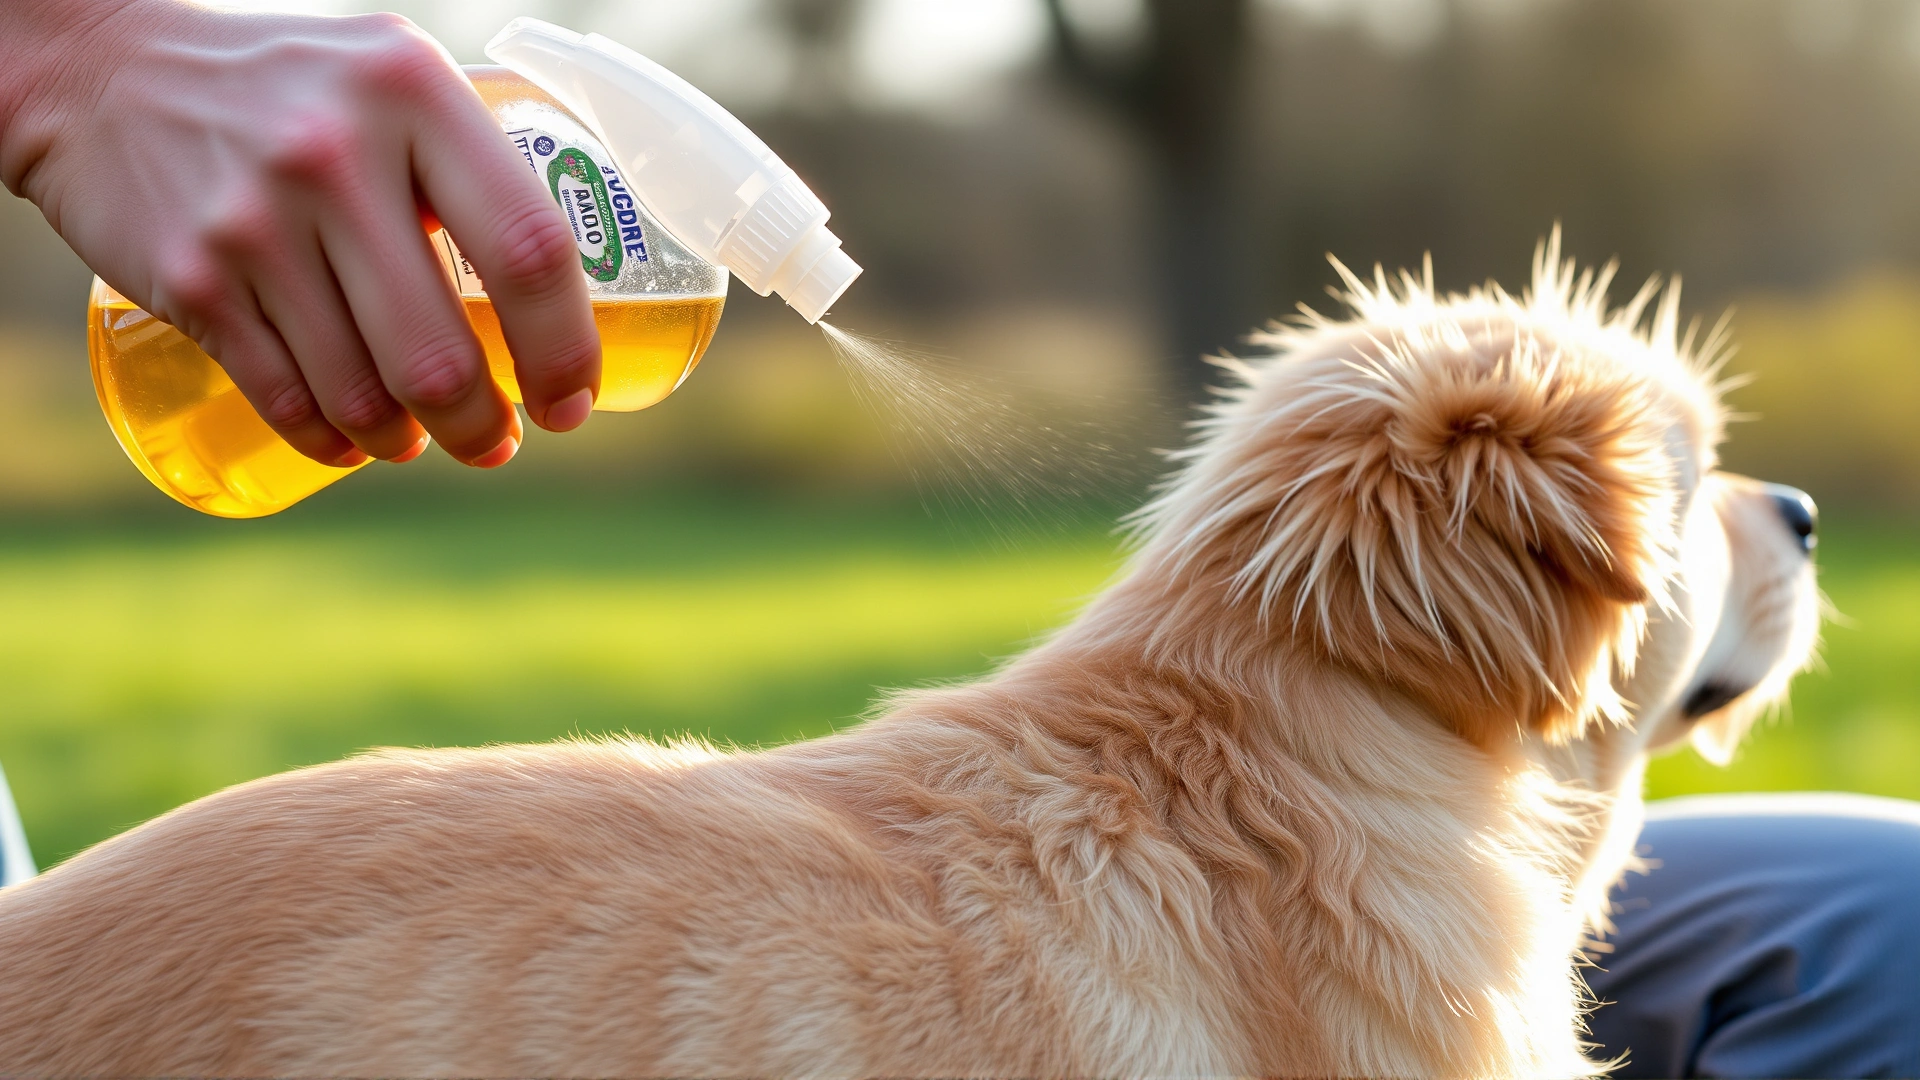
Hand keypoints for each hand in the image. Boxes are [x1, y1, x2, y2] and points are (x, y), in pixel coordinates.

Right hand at [0, 0, 601, 467]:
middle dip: (483, 428)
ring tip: (419, 439)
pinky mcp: (193, 276)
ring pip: (364, 393)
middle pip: (442, 354)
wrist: (100, 67)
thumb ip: (471, 155)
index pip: (528, 249)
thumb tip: (567, 284)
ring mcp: (256, 221)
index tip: (570, 400)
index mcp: (414, 94)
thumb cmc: (289, 83)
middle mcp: (336, 156)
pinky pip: (286, 399)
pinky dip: (332, 441)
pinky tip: (351, 444)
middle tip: (497, 443)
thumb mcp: (392, 75)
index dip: (563, 348)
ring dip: (405, 442)